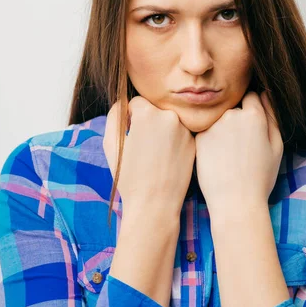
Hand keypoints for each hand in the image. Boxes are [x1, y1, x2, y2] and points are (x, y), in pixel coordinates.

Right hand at [103, 96, 195, 217]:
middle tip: (142, 145)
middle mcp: (170, 116)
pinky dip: (172, 141)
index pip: (136, 103)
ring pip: (168, 121)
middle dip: (147, 122)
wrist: (155, 204)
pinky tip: (165, 160)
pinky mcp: (194, 143)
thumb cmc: (128, 175)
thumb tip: (123, 104)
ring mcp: (185, 130)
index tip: (129, 134)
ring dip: (161, 130)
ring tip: (154, 154)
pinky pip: (180, 133)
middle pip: (154, 110)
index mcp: (148, 113)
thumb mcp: (111, 143)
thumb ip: (114, 116)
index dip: (130, 117)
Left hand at [194, 90, 283, 211]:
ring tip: (227, 153)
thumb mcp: (276, 146)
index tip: (250, 124)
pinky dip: (210, 138)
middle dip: (236, 118)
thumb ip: (272, 116)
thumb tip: (264, 93)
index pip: (250, 96)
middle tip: (239, 144)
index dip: (251, 108)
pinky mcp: (198, 137)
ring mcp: (212, 125)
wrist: (235, 201)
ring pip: (218, 118)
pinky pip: (206, 130)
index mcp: (253, 115)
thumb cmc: (261, 176)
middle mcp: (231, 115)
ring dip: (221, 127)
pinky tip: (216, 157)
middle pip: (233, 107)